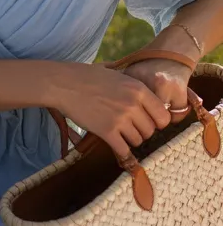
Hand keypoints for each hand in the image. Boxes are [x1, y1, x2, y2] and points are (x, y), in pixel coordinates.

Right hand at [52, 57, 192, 161]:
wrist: (63, 84)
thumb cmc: (86, 76)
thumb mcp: (116, 73)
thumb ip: (132, 85)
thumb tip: (147, 94)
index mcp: (139, 89)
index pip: (163, 115)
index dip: (157, 121)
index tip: (148, 121)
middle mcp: (133, 104)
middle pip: (151, 130)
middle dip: (143, 131)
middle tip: (131, 128)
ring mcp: (120, 119)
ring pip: (138, 140)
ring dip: (130, 140)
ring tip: (120, 134)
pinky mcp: (106, 131)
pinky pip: (123, 149)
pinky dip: (122, 151)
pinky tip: (117, 146)